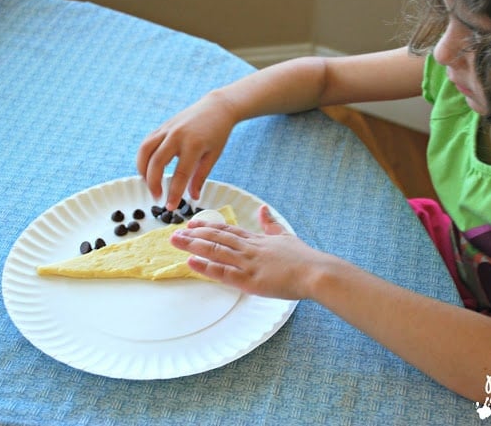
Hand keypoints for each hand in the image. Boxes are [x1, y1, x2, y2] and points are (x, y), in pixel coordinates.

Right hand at [136, 95, 235, 209]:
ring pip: (145, 151)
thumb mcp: (213, 156)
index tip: (170, 207)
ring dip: (143, 171)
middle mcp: (177, 136)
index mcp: (193, 145)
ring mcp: (167, 129)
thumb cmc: (217, 133)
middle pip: (156, 163)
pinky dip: (143, 158)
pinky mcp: (161, 127)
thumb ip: (200, 177)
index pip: (180, 174)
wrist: (216, 107)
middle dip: (153, 184)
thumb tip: (193, 197)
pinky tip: (147, 170)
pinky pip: (146, 144)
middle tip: (157, 198)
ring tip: (149, 185)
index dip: (173, 193)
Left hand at [170, 205, 330, 298]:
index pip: (227, 230)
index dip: (207, 226)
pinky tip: (191, 263)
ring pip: (216, 251)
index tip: (192, 223)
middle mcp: (250, 248)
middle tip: (174, 232)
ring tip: (176, 242)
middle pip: (217, 238)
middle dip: (194, 235)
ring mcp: (249, 264)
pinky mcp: (251, 280)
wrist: (315, 272)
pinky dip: (206, 268)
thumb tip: (263, 209)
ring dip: (194, 246)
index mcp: (257, 239)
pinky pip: (224, 273)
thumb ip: (271, 224)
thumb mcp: (285, 235)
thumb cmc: (304, 258)